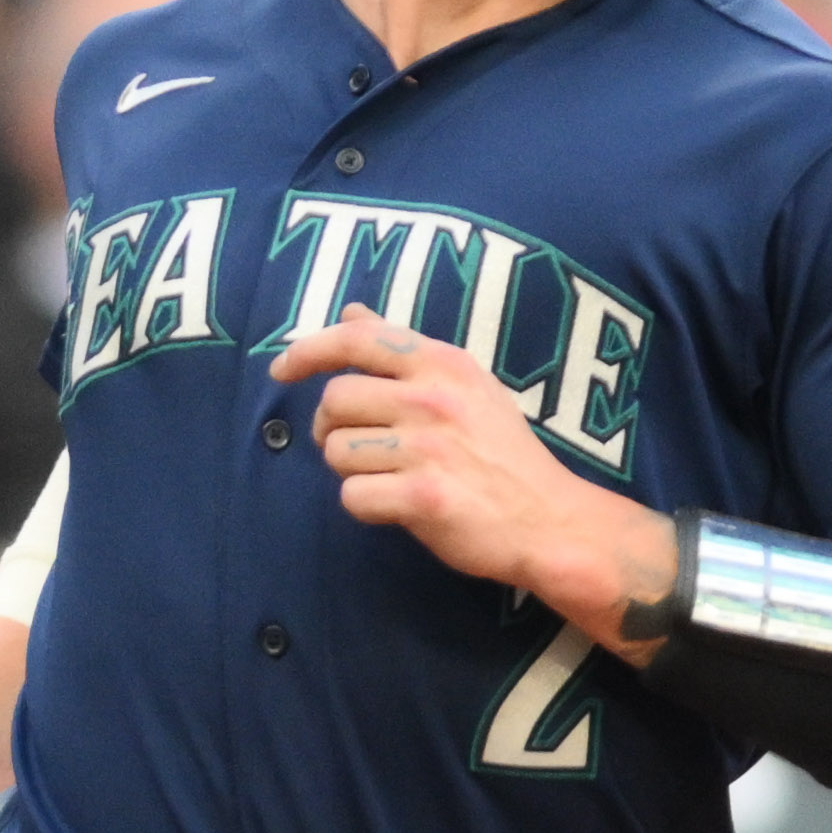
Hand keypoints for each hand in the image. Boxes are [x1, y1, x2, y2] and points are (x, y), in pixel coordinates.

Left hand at [276, 310, 659, 623]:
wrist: (549, 519)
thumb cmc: (503, 453)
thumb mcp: (465, 384)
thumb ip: (404, 350)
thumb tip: (352, 312)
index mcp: (443, 363)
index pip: (356, 339)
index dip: (308, 350)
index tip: (282, 369)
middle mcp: (433, 398)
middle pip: (334, 400)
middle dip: (330, 428)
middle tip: (356, 446)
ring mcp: (428, 448)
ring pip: (337, 451)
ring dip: (351, 470)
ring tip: (388, 477)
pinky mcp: (423, 497)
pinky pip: (353, 497)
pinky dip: (366, 506)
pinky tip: (397, 507)